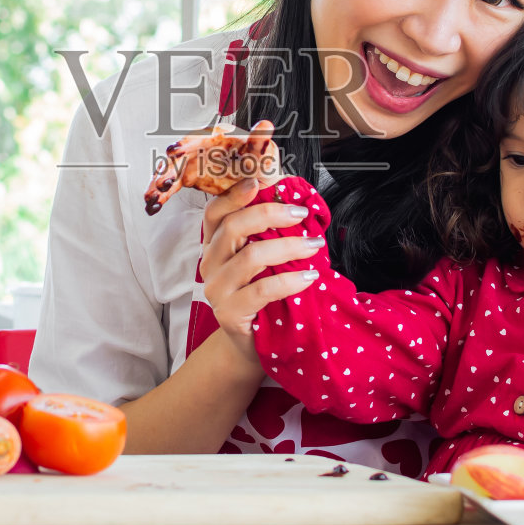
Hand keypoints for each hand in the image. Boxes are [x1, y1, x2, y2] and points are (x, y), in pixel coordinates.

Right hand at [197, 177, 320, 361]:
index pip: (215, 212)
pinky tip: (310, 277)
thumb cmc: (261, 296)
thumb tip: (297, 203)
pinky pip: (261, 290)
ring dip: (288, 247)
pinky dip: (289, 280)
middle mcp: (210, 263)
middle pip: (233, 227)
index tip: (259, 181)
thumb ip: (268, 234)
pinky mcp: (228, 312)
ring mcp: (216, 289)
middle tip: (301, 214)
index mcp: (214, 244)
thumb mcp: (261, 260)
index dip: (234, 195)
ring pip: (250, 256)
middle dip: (270, 213)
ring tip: (314, 245)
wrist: (251, 343)